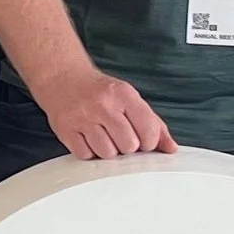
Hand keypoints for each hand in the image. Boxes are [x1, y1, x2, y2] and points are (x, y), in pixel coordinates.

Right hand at [35, 66, 176, 159]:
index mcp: (124, 95)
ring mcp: (83, 118)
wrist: (62, 77)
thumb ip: (153, 123)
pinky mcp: (66, 130)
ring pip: (107, 154)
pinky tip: (88, 138)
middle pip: (129, 146)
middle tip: (119, 135)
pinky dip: (90, 152)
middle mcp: (103, 105)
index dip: (149, 142)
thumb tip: (171, 148)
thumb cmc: (100, 91)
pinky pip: (86, 156)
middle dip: (127, 146)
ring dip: (108, 151)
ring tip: (103, 136)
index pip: (148, 130)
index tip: (143, 140)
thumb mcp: (130, 99)